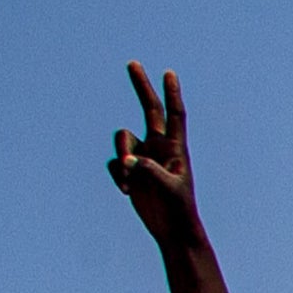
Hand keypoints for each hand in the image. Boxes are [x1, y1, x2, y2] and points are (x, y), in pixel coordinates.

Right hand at [106, 62, 200, 241]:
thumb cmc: (178, 210)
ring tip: (130, 181)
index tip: (169, 73)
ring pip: (122, 139)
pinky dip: (116, 175)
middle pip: (149, 109)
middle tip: (133, 63)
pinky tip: (127, 192)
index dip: (172, 94)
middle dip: (142, 86)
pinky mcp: (130, 170)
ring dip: (121, 156)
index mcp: (175, 149)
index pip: (174, 115)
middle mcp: (158, 147)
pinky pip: (114, 162)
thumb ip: (148, 171)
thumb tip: (126, 161)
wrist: (172, 229)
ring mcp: (143, 156)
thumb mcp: (167, 190)